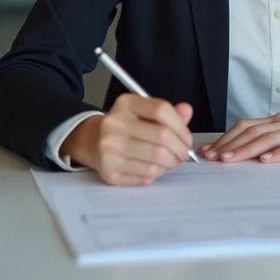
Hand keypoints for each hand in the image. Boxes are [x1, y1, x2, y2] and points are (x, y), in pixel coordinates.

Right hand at [63, 94, 194, 185]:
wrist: (93, 142)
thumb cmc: (126, 127)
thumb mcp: (144, 113)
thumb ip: (168, 113)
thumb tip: (186, 111)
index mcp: (126, 104)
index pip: (161, 110)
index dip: (181, 126)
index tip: (186, 137)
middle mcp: (114, 124)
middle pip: (162, 136)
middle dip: (180, 149)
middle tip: (184, 154)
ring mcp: (110, 149)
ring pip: (156, 159)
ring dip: (171, 163)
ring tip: (171, 161)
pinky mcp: (110, 171)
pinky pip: (146, 175)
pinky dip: (157, 173)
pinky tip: (155, 168)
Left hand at [199, 102, 279, 163]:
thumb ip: (274, 140)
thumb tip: (249, 153)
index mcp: (278, 121)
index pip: (245, 128)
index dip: (226, 138)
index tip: (208, 151)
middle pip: (251, 132)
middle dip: (229, 145)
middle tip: (211, 157)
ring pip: (268, 139)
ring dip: (247, 149)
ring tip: (230, 159)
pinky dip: (278, 153)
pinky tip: (267, 160)